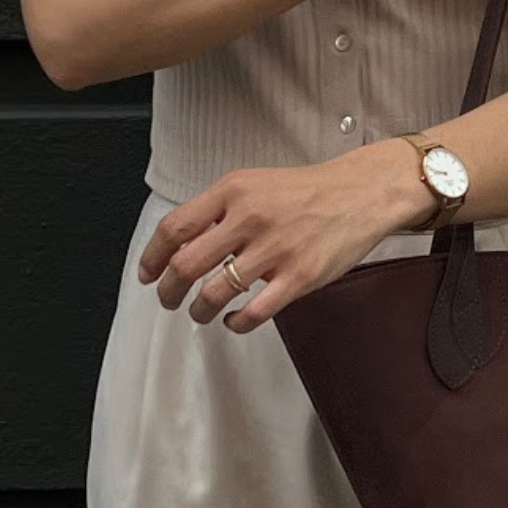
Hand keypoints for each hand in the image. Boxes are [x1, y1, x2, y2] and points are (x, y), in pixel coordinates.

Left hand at [135, 144, 433, 331]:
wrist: (361, 193)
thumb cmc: (306, 192)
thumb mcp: (254, 184)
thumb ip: (218, 210)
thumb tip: (180, 245)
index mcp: (233, 191)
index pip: (175, 228)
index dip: (152, 257)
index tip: (147, 274)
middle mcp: (250, 218)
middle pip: (186, 265)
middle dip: (168, 291)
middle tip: (168, 299)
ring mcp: (275, 249)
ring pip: (214, 293)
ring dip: (198, 310)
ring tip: (200, 313)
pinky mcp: (300, 276)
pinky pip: (254, 312)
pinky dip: (235, 324)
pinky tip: (233, 321)